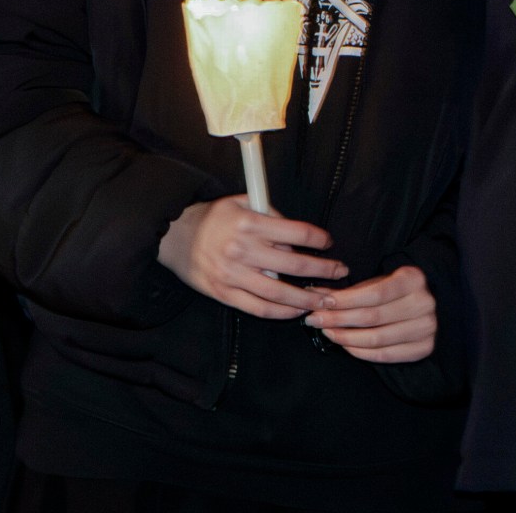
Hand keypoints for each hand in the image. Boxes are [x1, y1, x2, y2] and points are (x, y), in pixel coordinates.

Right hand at [158, 196, 349, 319]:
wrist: (175, 236)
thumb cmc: (214, 218)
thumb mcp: (243, 202)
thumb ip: (271, 215)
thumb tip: (297, 236)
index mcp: (251, 223)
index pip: (297, 233)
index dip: (319, 239)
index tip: (328, 243)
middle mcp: (243, 250)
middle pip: (294, 265)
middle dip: (323, 271)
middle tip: (340, 273)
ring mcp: (233, 275)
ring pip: (280, 293)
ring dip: (307, 299)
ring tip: (325, 300)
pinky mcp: (225, 293)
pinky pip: (259, 308)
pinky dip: (281, 312)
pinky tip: (296, 310)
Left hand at [309, 264, 436, 362]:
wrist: (424, 306)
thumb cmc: (394, 292)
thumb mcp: (375, 284)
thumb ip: (348, 291)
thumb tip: (314, 295)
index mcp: (414, 279)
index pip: (374, 294)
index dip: (345, 301)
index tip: (320, 304)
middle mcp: (424, 303)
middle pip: (373, 317)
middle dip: (338, 319)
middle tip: (315, 320)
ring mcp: (427, 328)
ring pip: (377, 338)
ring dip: (346, 338)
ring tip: (327, 333)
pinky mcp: (424, 348)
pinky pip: (385, 355)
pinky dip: (360, 352)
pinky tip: (345, 345)